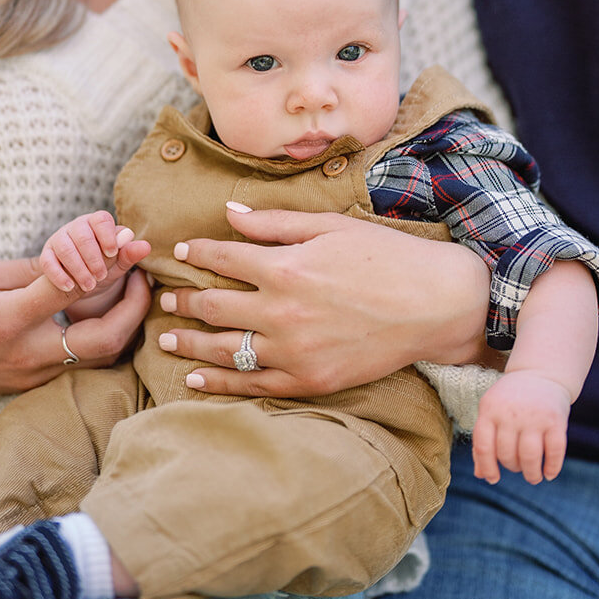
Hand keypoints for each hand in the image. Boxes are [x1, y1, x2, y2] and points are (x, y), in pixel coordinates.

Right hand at [0, 256, 150, 396]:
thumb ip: (33, 271)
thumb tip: (82, 254)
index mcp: (6, 320)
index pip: (71, 290)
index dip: (110, 264)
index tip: (133, 244)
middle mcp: (25, 356)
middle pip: (104, 340)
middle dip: (136, 309)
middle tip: (143, 276)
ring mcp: (30, 378)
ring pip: (99, 358)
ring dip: (123, 325)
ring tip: (130, 290)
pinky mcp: (32, 387)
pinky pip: (80, 366)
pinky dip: (100, 339)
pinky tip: (103, 313)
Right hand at [39, 211, 150, 316]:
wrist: (81, 279)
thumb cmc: (103, 265)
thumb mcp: (118, 262)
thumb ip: (129, 254)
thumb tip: (145, 246)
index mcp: (97, 223)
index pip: (101, 219)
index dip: (107, 236)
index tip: (112, 253)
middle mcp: (77, 227)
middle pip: (82, 235)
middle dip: (93, 258)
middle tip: (101, 276)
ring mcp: (59, 239)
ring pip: (65, 248)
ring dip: (78, 268)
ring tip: (89, 285)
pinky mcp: (46, 254)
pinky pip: (48, 261)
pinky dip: (59, 275)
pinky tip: (69, 286)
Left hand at [156, 205, 489, 397]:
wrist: (434, 305)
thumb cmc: (385, 256)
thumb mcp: (329, 226)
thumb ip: (274, 223)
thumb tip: (228, 213)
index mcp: (286, 266)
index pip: (223, 258)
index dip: (196, 254)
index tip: (181, 253)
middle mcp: (282, 310)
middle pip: (213, 305)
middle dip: (182, 299)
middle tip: (164, 297)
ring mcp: (293, 350)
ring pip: (223, 348)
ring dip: (188, 341)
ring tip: (165, 335)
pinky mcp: (308, 380)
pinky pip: (251, 384)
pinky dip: (219, 382)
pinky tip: (195, 378)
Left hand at [471, 368, 570, 483]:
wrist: (541, 373)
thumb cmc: (510, 400)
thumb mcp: (491, 412)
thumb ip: (484, 441)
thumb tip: (480, 475)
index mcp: (489, 409)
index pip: (483, 446)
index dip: (487, 467)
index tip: (494, 479)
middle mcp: (511, 412)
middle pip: (507, 454)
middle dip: (512, 467)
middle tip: (517, 467)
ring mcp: (534, 415)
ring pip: (530, 457)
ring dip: (531, 474)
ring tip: (533, 477)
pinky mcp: (556, 420)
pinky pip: (555, 452)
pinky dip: (552, 468)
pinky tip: (549, 474)